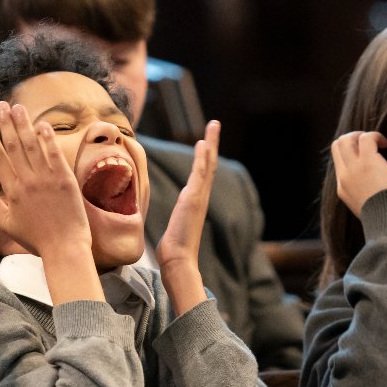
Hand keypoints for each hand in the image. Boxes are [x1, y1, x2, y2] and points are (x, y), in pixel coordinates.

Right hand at [0, 102, 91, 256]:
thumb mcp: (7, 224)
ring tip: (18, 107)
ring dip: (24, 124)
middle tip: (1, 105)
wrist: (64, 247)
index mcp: (12, 191)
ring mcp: (47, 179)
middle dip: (6, 124)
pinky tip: (42, 124)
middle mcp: (27, 181)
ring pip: (32, 145)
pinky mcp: (65, 179)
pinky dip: (48, 138)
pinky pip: (54, 154)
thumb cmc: (35, 239)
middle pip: (14, 146)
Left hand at [156, 120, 219, 268]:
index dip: (204, 157)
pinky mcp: (193, 199)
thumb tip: (172, 235)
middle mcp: (200, 197)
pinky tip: (203, 143)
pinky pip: (200, 174)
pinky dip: (202, 158)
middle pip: (209, 164)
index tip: (205, 141)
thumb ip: (175, 226)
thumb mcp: (173, 233)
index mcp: (194, 203)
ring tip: (213, 126)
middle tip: (215, 124)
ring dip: (211, 144)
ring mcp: (199, 198)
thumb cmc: (173, 252)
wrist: (178, 261)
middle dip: (212, 143)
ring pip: (207, 165)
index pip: (202, 174)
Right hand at [330, 131, 386, 215]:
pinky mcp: (368, 162)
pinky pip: (366, 138)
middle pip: (337, 146)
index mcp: (343, 190)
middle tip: (369, 143)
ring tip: (377, 142)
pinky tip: (386, 144)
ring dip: (361, 135)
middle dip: (352, 138)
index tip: (368, 157)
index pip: (339, 163)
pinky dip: (375, 136)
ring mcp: (354, 169)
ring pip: (345, 139)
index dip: (352, 154)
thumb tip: (380, 191)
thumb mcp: (369, 209)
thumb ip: (367, 197)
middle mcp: (344, 178)